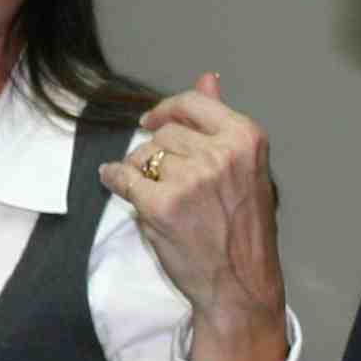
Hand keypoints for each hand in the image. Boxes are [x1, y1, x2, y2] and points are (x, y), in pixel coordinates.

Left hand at [98, 73, 289, 360]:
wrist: (240, 284)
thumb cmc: (243, 230)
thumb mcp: (245, 169)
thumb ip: (220, 123)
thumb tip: (207, 77)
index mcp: (245, 138)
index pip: (193, 102)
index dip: (166, 110)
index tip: (152, 120)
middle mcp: (221, 154)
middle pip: (165, 133)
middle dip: (157, 153)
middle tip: (167, 181)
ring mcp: (191, 179)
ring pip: (143, 155)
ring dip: (140, 172)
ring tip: (158, 196)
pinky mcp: (162, 204)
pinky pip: (123, 178)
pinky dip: (114, 180)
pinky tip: (116, 184)